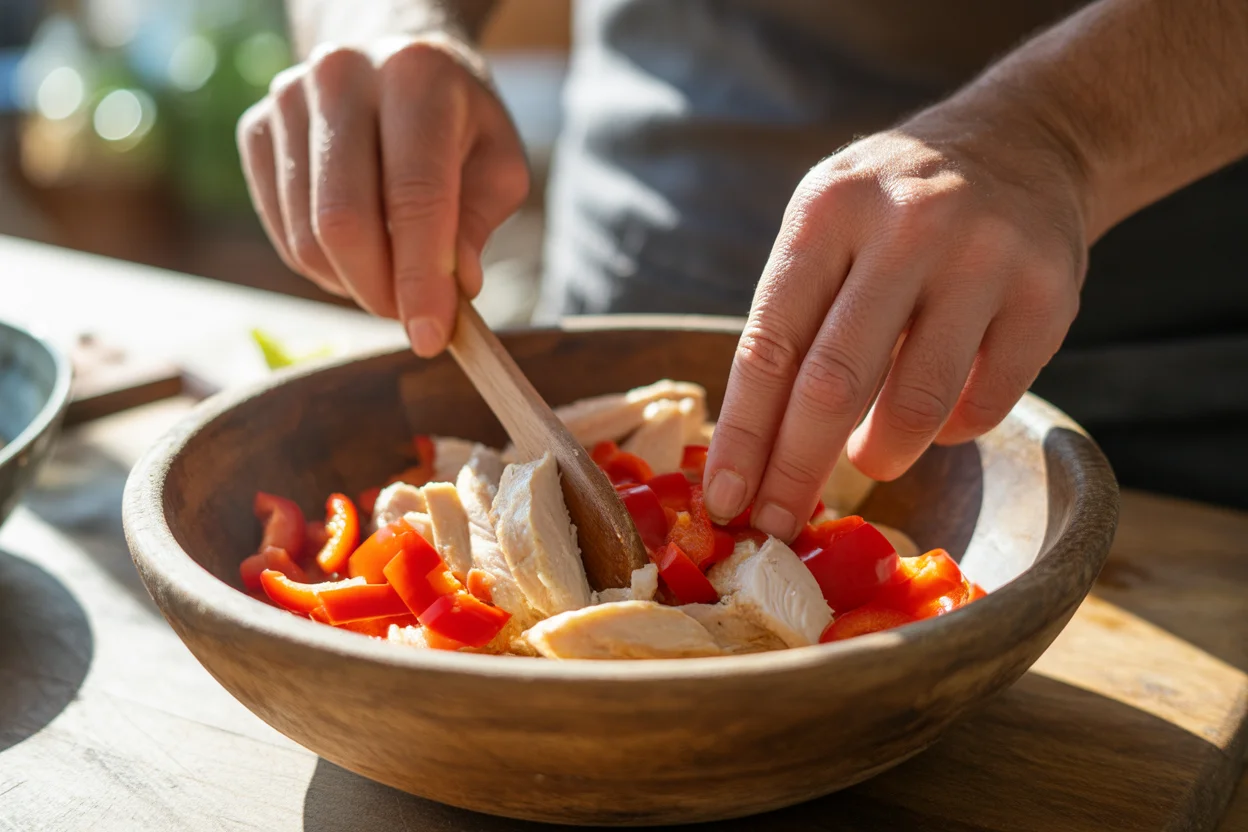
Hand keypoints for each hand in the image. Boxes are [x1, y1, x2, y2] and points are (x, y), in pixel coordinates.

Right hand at [237, 34, 528, 355]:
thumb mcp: (498, 165)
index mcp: (415, 75)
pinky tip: (359, 255)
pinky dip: (323, 267)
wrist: (393, 58)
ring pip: (306, 236)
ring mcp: (288, 100)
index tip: (431, 338)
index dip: (421, 277)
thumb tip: (457, 288)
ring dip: (352, 284)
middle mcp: (342, 76)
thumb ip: (479, 224)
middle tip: (412, 320)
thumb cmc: (457, 124)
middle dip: (380, 291)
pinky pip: (282, 232)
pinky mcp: (256, 129)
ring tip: (394, 282)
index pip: (414, 196)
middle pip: (343, 221)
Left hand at [703, 116, 1088, 539]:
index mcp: (828, 211)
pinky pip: (984, 403)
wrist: (1024, 142)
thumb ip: (795, 318)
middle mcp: (906, 226)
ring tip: (870, 455)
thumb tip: (757, 452)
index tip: (727, 501)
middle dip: (797, 471)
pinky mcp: (1048, 294)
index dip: (746, 436)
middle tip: (779, 524)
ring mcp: (984, 257)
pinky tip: (937, 416)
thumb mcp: (828, 225)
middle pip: (834, 383)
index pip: (770, 345)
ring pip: (917, 403)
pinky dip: (948, 431)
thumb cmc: (894, 208)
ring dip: (881, 453)